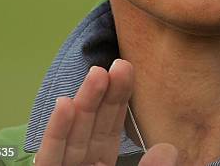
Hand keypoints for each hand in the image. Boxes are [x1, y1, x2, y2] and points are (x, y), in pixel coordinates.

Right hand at [33, 58, 177, 164]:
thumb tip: (169, 149)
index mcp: (102, 163)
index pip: (110, 126)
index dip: (119, 97)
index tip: (127, 68)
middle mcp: (82, 163)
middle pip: (91, 124)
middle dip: (103, 93)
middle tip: (119, 63)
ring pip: (72, 134)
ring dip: (84, 102)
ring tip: (98, 73)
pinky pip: (50, 157)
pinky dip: (56, 131)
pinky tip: (64, 104)